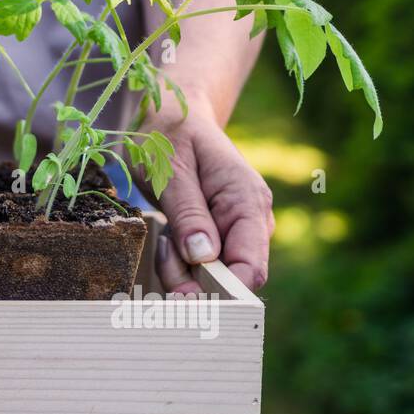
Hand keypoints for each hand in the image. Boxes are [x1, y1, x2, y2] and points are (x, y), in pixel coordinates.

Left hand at [139, 98, 274, 294]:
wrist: (174, 118)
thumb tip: (204, 257)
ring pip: (212, 276)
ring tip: (163, 236)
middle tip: (163, 250)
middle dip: (193, 279)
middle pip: (230, 278)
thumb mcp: (171, 171)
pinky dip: (178, 261)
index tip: (184, 296)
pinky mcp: (218, 236)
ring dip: (181, 269)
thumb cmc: (170, 137)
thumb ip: (188, 213)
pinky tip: (167, 238)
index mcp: (247, 201)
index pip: (250, 266)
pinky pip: (200, 265)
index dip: (223, 292)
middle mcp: (251, 220)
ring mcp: (236, 229)